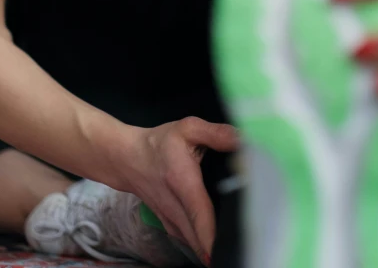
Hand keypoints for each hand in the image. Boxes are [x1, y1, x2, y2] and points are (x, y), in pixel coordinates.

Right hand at [123, 117, 237, 264]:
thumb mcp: (188, 129)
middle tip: (249, 244)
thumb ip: (217, 134)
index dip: (215, 235)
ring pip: (195, 245)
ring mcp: (171, 222)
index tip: (237, 242)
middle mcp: (175, 208)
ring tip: (239, 242)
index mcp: (182, 182)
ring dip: (214, 248)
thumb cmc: (160, 143)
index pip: (200, 215)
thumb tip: (246, 140)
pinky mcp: (171, 227)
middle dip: (222, 245)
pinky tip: (219, 242)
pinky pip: (190, 243)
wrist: (128, 159)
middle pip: (200, 239)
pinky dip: (204, 245)